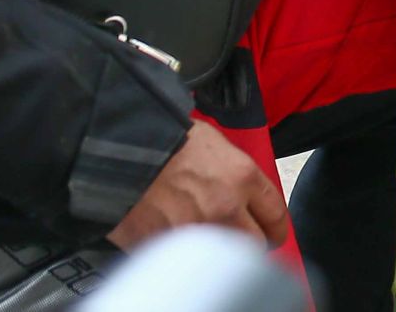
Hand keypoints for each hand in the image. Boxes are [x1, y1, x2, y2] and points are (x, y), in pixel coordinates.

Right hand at [108, 122, 288, 251]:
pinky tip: (178, 237)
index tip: (271, 231)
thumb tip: (246, 192)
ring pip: (222, 255)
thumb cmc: (167, 139)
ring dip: (220, 248)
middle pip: (255, 243)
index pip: (276, 215)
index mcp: (243, 177)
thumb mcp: (215, 144)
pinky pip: (186, 257)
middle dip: (251, 242)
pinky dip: (185, 252)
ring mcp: (196, 230)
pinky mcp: (166, 246)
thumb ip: (237, 172)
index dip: (275, 227)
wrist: (118, 149)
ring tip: (209, 237)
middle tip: (242, 238)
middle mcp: (226, 207)